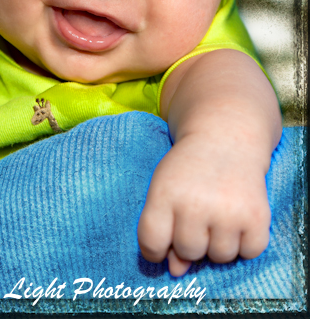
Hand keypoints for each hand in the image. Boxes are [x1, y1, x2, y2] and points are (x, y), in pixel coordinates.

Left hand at [137, 132, 270, 275]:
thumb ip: (164, 230)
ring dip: (219, 241)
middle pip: (187, 252)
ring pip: (219, 257)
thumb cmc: (190, 168)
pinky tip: (239, 215)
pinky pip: (248, 253)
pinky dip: (245, 241)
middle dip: (191, 239)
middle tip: (198, 211)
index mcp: (165, 194)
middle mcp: (195, 204)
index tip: (162, 241)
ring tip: (219, 211)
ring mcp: (228, 212)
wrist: (226, 136)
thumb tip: (177, 272)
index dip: (155, 249)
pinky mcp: (257, 217)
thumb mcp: (167, 189)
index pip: (151, 242)